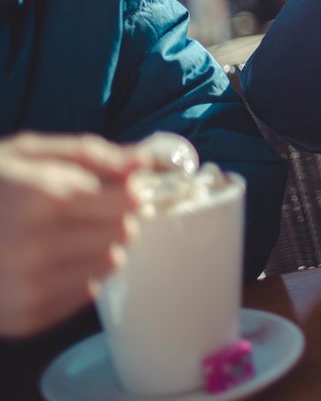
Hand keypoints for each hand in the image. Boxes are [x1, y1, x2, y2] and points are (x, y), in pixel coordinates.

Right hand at [0, 133, 147, 338]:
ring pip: (109, 263)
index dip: (127, 191)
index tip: (117, 187)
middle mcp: (35, 247)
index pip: (127, 200)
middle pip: (122, 232)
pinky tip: (50, 258)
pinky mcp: (23, 317)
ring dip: (99, 246)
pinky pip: (85, 292)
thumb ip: (92, 155)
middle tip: (86, 210)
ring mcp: (27, 287)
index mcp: (42, 198)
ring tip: (62, 232)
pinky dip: (78, 274)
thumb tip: (147, 160)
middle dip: (115, 217)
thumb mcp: (29, 153)